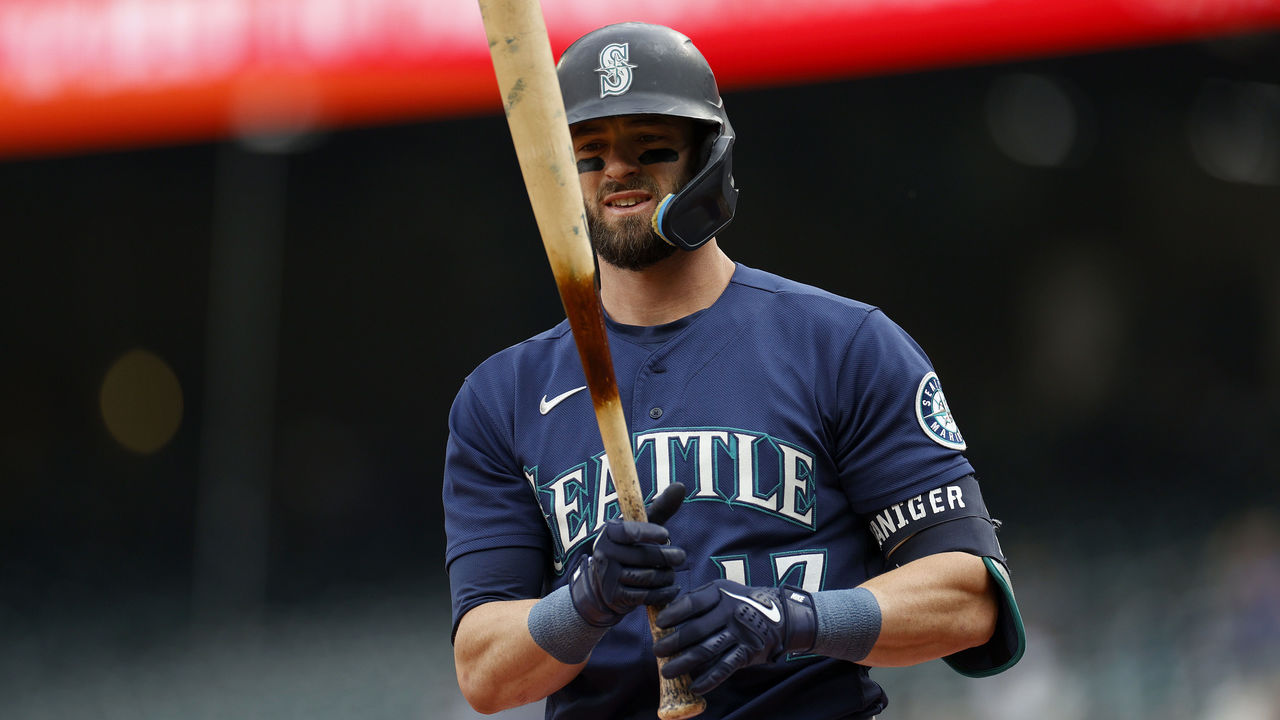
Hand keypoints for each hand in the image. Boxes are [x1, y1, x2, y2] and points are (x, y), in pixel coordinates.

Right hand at [569, 483, 687, 626]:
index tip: (665, 534)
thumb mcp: (641, 526)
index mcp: (609, 532)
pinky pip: (646, 596)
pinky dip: (663, 593)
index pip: (629, 531)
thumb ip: (660, 508)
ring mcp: (608, 577)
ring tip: (672, 573)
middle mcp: (604, 553)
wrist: (604, 585)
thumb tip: (681, 486)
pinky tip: (672, 588)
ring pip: (647, 577)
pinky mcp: (615, 597)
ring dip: (666, 576)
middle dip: (667, 557)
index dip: (648, 533)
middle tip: (680, 557)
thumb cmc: (630, 547)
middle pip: (644, 556)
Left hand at [653, 580, 816, 693]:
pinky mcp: (747, 652)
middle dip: (672, 643)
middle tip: (657, 651)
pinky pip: (724, 668)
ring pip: (706, 651)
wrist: (780, 616)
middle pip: (695, 630)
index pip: (692, 603)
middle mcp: (730, 611)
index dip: (673, 614)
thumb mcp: (722, 590)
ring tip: (667, 671)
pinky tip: (694, 686)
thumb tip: (664, 611)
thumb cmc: (739, 602)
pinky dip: (708, 680)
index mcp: (721, 593)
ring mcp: (740, 633)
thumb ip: (697, 598)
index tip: (659, 624)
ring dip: (683, 664)